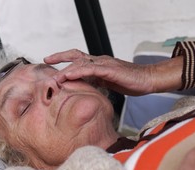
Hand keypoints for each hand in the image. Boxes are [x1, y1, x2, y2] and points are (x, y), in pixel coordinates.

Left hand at [44, 49, 182, 95]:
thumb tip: (86, 88)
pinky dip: (78, 72)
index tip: (51, 63)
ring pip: (80, 63)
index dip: (64, 59)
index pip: (78, 58)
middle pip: (75, 56)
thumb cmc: (132, 82)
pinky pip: (91, 69)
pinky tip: (69, 76)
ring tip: (55, 77)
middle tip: (46, 63)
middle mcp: (100, 61)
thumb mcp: (110, 83)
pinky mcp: (110, 70)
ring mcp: (104, 64)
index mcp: (99, 64)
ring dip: (66, 70)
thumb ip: (98, 82)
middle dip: (59, 58)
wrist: (148, 79)